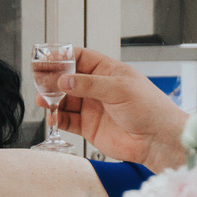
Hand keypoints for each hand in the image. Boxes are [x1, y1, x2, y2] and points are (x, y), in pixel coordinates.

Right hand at [54, 48, 188, 166]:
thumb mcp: (118, 88)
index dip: (63, 57)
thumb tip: (64, 80)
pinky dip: (57, 118)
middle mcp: (98, 88)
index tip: (48, 59)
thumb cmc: (149, 108)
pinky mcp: (89, 127)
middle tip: (40, 80)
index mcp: (108, 71)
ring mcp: (92, 107)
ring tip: (43, 99)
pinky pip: (67, 120)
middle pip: (68, 79)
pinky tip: (52, 116)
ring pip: (65, 100)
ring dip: (52, 99)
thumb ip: (88, 84)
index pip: (81, 58)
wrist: (156, 139)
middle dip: (53, 79)